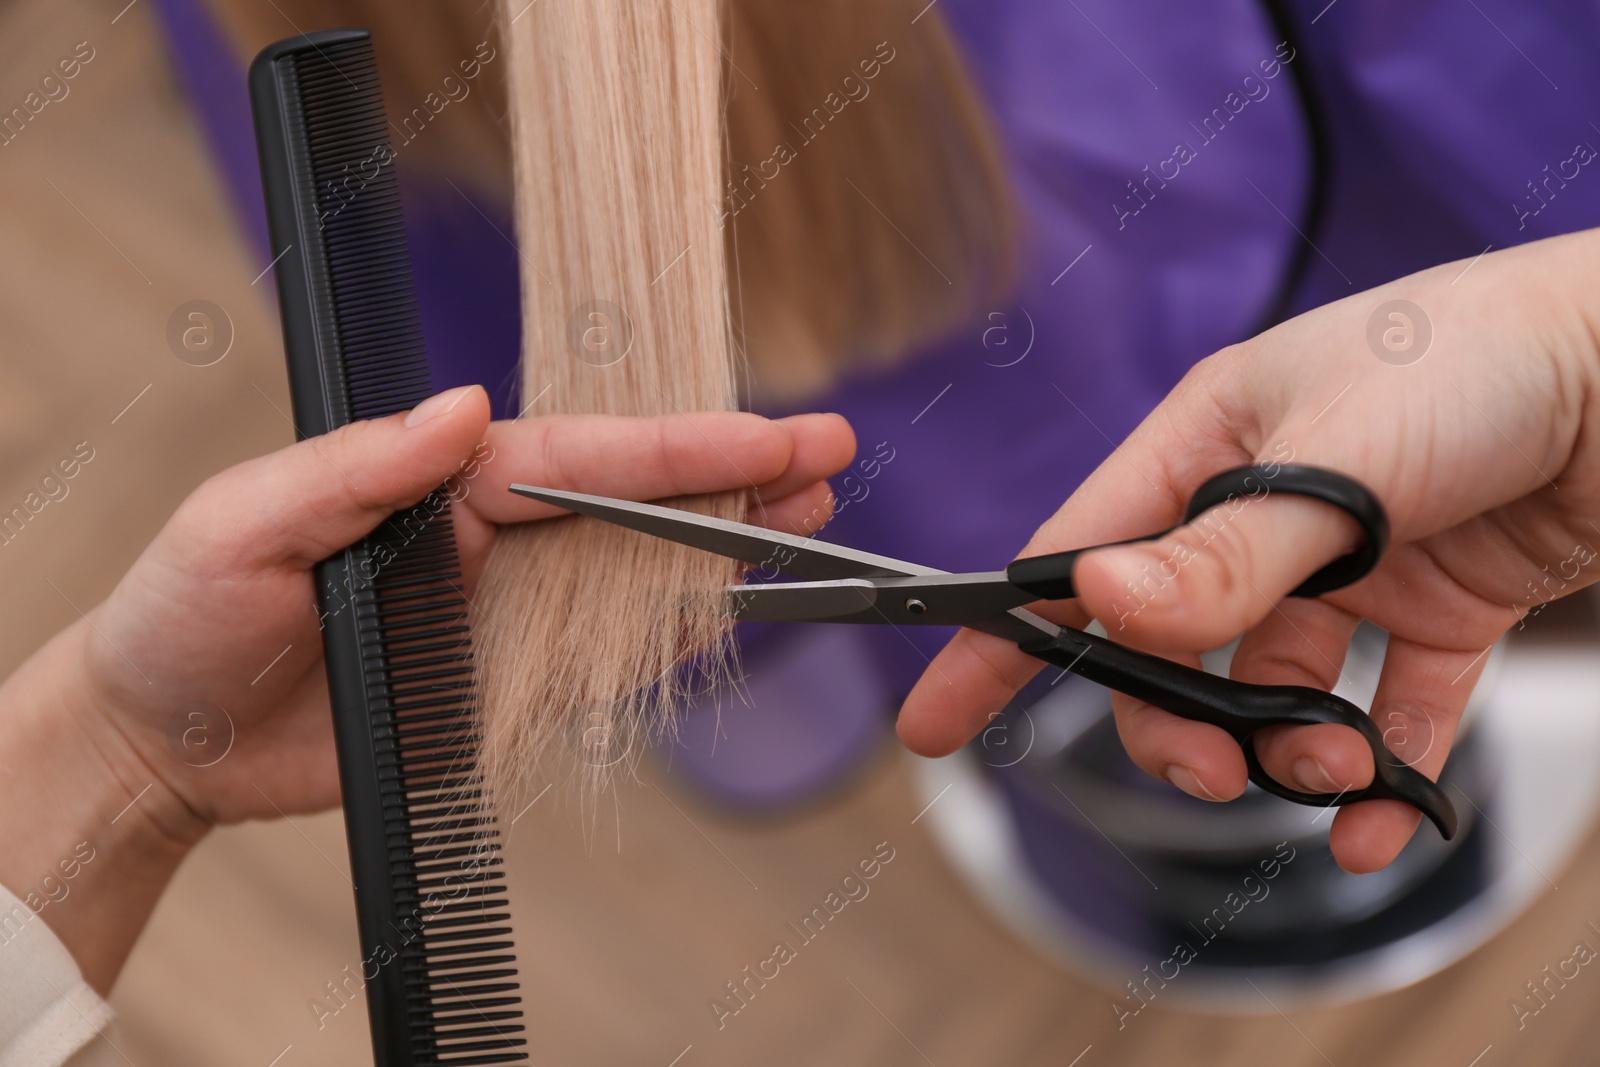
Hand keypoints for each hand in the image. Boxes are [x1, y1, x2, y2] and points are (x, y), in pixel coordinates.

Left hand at [0, 384, 854, 989]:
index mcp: (439, 483)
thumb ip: (357, 469)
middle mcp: (484, 538)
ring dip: (718, 549)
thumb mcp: (245, 524)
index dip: (680, 448)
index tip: (767, 438)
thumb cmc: (183, 617)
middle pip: (632, 503)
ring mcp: (499, 611)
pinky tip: (725, 612)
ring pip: (631, 574)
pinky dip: (664, 638)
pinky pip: (598, 661)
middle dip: (732, 481)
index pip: (581, 457)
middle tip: (827, 460)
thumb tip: (464, 407)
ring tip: (806, 523)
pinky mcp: (497, 685)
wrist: (165, 744)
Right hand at [899, 227, 1599, 873]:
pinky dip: (1381, 767)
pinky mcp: (1432, 605)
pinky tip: (1389, 814)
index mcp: (1208, 442)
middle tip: (1219, 775)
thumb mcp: (1337, 458)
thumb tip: (1099, 605)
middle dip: (1180, 724)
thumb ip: (1223, 552)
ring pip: (1270, 686)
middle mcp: (1263, 507)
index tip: (937, 722)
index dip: (1000, 641)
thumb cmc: (1484, 360)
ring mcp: (1347, 561)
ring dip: (1292, 748)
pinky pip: (1382, 705)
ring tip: (1341, 769)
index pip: (1074, 553)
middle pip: (1169, 645)